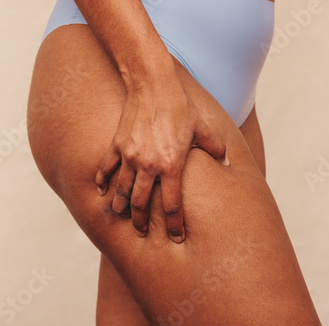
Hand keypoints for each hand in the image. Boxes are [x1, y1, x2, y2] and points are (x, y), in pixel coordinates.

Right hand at [95, 74, 227, 242]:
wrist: (153, 85)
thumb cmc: (181, 107)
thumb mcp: (202, 128)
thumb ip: (215, 148)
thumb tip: (227, 161)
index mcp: (172, 166)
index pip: (172, 206)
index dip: (175, 226)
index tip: (176, 238)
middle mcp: (149, 166)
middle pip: (141, 205)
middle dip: (141, 223)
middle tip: (142, 232)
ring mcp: (130, 156)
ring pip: (122, 191)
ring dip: (121, 207)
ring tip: (121, 216)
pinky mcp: (117, 145)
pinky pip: (106, 169)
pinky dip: (102, 182)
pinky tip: (101, 191)